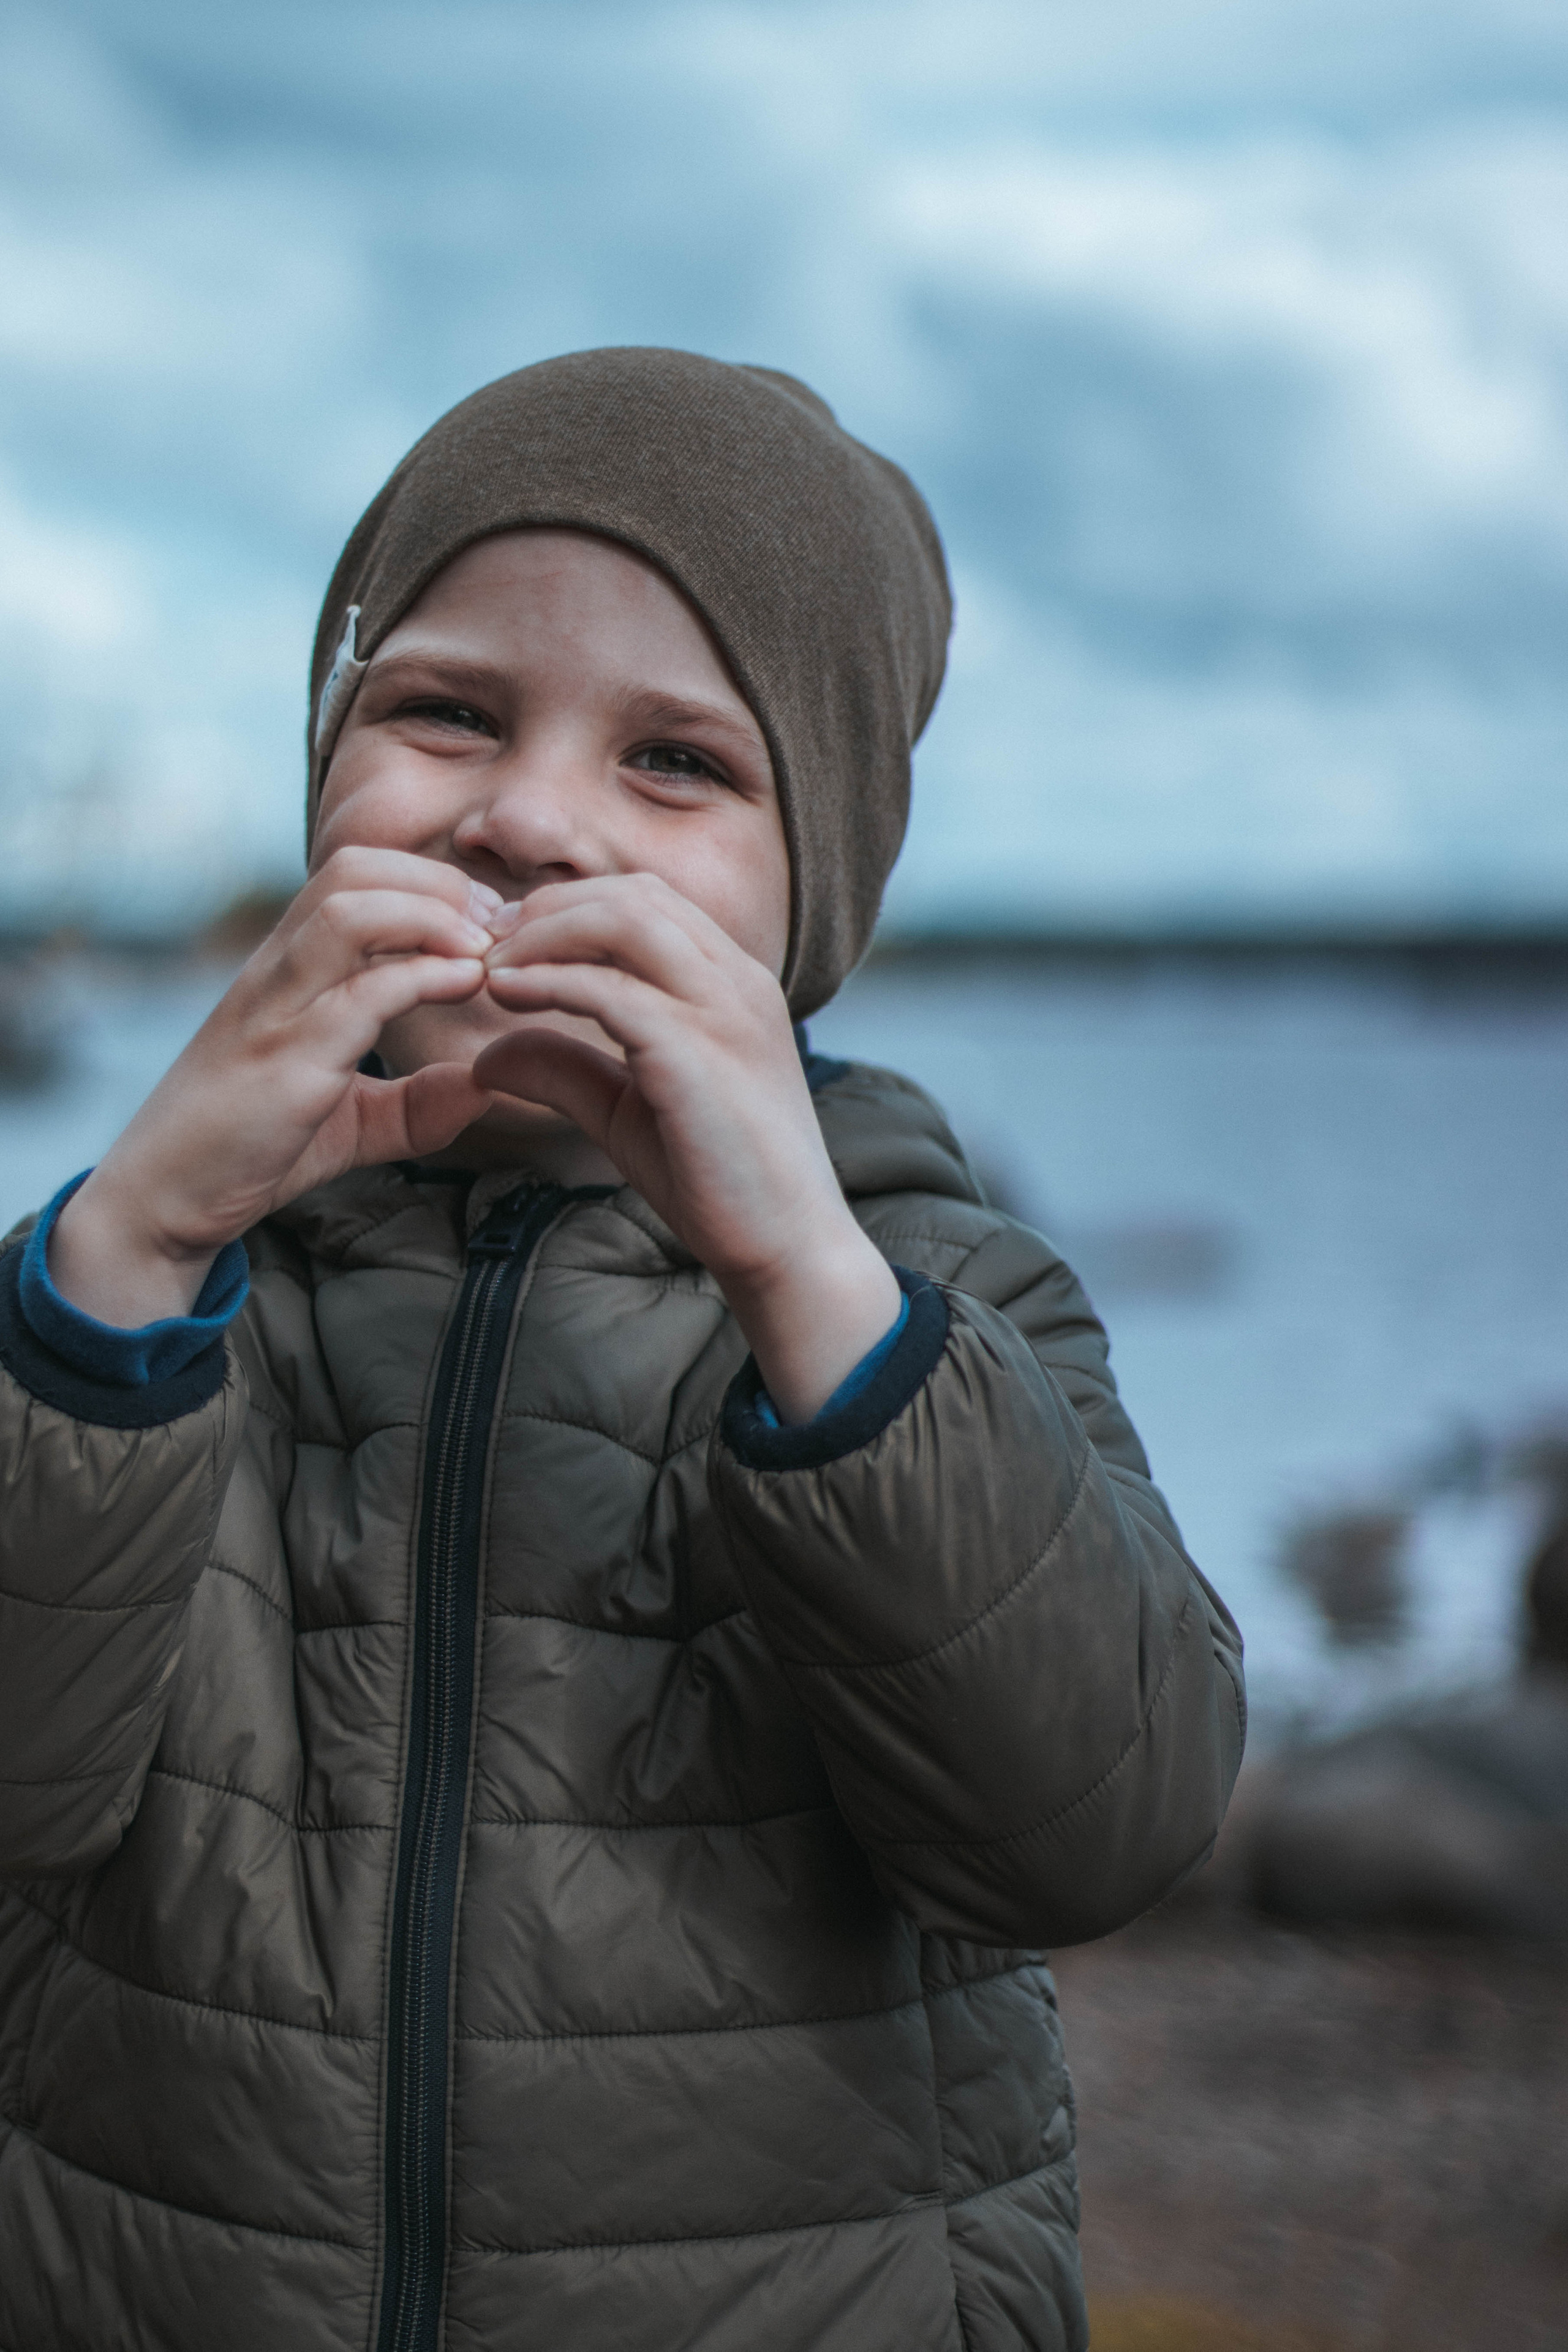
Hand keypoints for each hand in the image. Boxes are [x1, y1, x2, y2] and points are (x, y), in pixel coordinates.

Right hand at [50, 849, 499, 1327]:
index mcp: (285, 969)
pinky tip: (465, 987)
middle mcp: (274, 972)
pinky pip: (357, 993)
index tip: (487, 924)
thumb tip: (487, 1088)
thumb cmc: (251, 1150)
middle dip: (439, 884)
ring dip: (431, 916)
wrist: (164, 1201)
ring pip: (348, 911)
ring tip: (484, 951)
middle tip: (498, 928)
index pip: (353, 874)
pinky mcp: (283, 1060)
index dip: (430, 881)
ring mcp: (274, 1010)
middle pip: (353, 871)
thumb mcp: (351, 1121)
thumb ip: (416, 1103)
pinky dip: (422, 978)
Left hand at [476, 873, 901, 1420]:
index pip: (647, 900)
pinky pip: (610, 988)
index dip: (568, 907)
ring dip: (543, 933)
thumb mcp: (627, 1109)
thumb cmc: (718, 1182)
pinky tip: (502, 995)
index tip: (505, 944)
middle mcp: (738, 980)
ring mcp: (726, 1010)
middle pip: (632, 894)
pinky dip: (547, 979)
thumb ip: (566, 1069)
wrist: (787, 1248)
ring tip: (488, 965)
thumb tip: (484, 1055)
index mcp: (733, 983)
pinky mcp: (700, 1052)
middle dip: (547, 908)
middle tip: (482, 945)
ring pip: (624, 919)